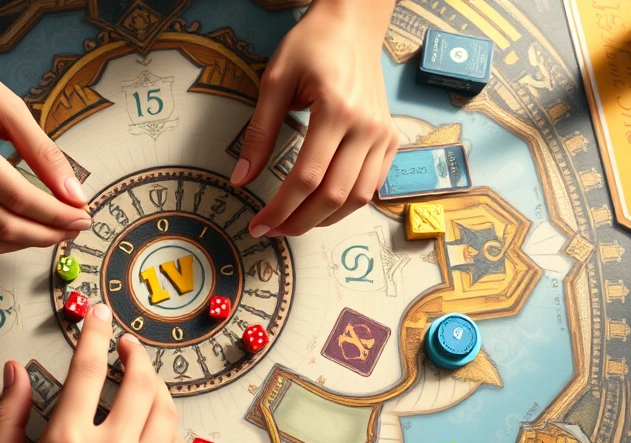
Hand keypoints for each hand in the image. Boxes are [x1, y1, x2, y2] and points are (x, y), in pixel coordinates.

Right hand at [0, 43, 91, 252]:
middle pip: (5, 227)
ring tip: (54, 228)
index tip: (83, 215)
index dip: (57, 214)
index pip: (20, 199)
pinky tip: (22, 227)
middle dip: (48, 233)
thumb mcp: (8, 107)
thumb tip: (72, 191)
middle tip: (75, 226)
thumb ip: (43, 152)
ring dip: (25, 241)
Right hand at [0, 304, 185, 442]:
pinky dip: (168, 423)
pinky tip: (154, 420)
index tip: (99, 313)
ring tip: (142, 378)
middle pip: (138, 381)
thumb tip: (13, 369)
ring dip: (155, 385)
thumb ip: (7, 418)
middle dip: (134, 353)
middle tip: (126, 344)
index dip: (94, 332)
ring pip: (165, 409)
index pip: (87, 368)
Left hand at [232, 0, 398, 235]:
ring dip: (324, 219)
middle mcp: (367, 127)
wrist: (352, 25)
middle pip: (334, 196)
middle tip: (271, 230)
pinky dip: (348, 203)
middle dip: (298, 222)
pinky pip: (373, 185)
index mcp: (337, 111)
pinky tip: (323, 205)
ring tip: (294, 222)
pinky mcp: (391, 138)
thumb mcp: (275, 82)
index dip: (280, 209)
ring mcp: (384, 135)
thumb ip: (258, 133)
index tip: (258, 224)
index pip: (307, 178)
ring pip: (358, 198)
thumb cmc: (312, 45)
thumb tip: (240, 178)